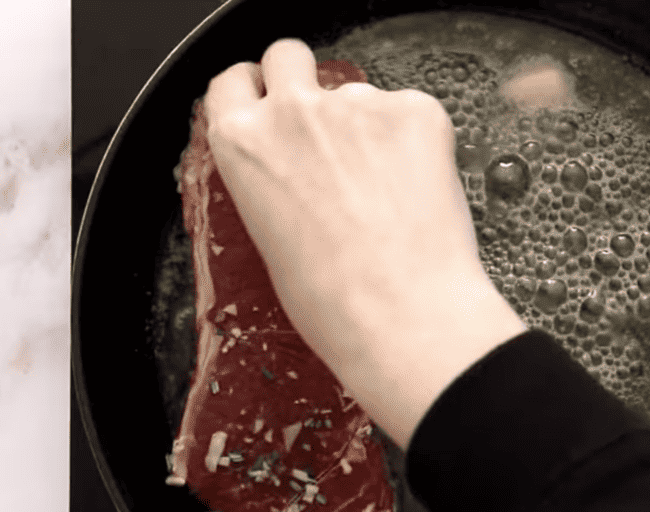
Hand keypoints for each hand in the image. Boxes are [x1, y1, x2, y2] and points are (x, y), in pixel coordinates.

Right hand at [203, 38, 525, 448]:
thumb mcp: (269, 243)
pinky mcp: (415, 111)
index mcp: (243, 144)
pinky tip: (417, 191)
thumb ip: (271, 184)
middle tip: (325, 128)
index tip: (265, 102)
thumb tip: (292, 178)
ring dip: (368, 126)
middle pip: (287, 56)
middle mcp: (294, 112)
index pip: (232, 82)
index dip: (252, 91)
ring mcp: (358, 105)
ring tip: (384, 191)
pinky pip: (411, 111)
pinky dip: (417, 142)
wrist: (405, 317)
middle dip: (302, 81)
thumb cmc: (336, 303)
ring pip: (357, 91)